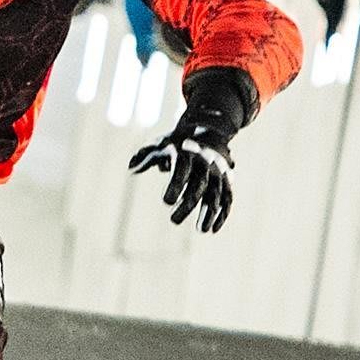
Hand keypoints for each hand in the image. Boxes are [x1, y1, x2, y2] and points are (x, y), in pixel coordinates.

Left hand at [128, 68, 248, 232]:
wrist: (208, 130)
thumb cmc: (178, 142)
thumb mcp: (160, 144)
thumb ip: (145, 156)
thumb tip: (131, 168)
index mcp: (187, 155)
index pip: (182, 172)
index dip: (175, 186)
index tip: (166, 202)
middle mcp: (205, 164)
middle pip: (198, 187)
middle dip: (188, 205)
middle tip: (174, 220)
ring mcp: (218, 173)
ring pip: (216, 195)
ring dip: (209, 213)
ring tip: (201, 230)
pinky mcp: (227, 181)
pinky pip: (228, 199)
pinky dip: (223, 214)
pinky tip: (214, 229)